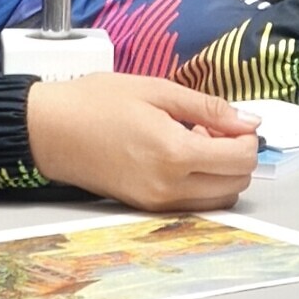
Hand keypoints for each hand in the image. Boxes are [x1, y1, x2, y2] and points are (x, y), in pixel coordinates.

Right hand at [25, 72, 259, 210]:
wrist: (49, 130)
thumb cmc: (95, 103)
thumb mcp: (157, 90)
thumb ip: (208, 108)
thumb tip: (248, 121)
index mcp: (175, 154)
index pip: (241, 159)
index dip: (247, 138)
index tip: (234, 121)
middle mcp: (169, 187)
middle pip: (235, 184)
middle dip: (237, 156)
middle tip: (213, 128)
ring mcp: (157, 202)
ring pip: (218, 200)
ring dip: (220, 173)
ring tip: (194, 140)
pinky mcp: (145, 208)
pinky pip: (191, 203)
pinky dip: (199, 183)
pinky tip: (177, 155)